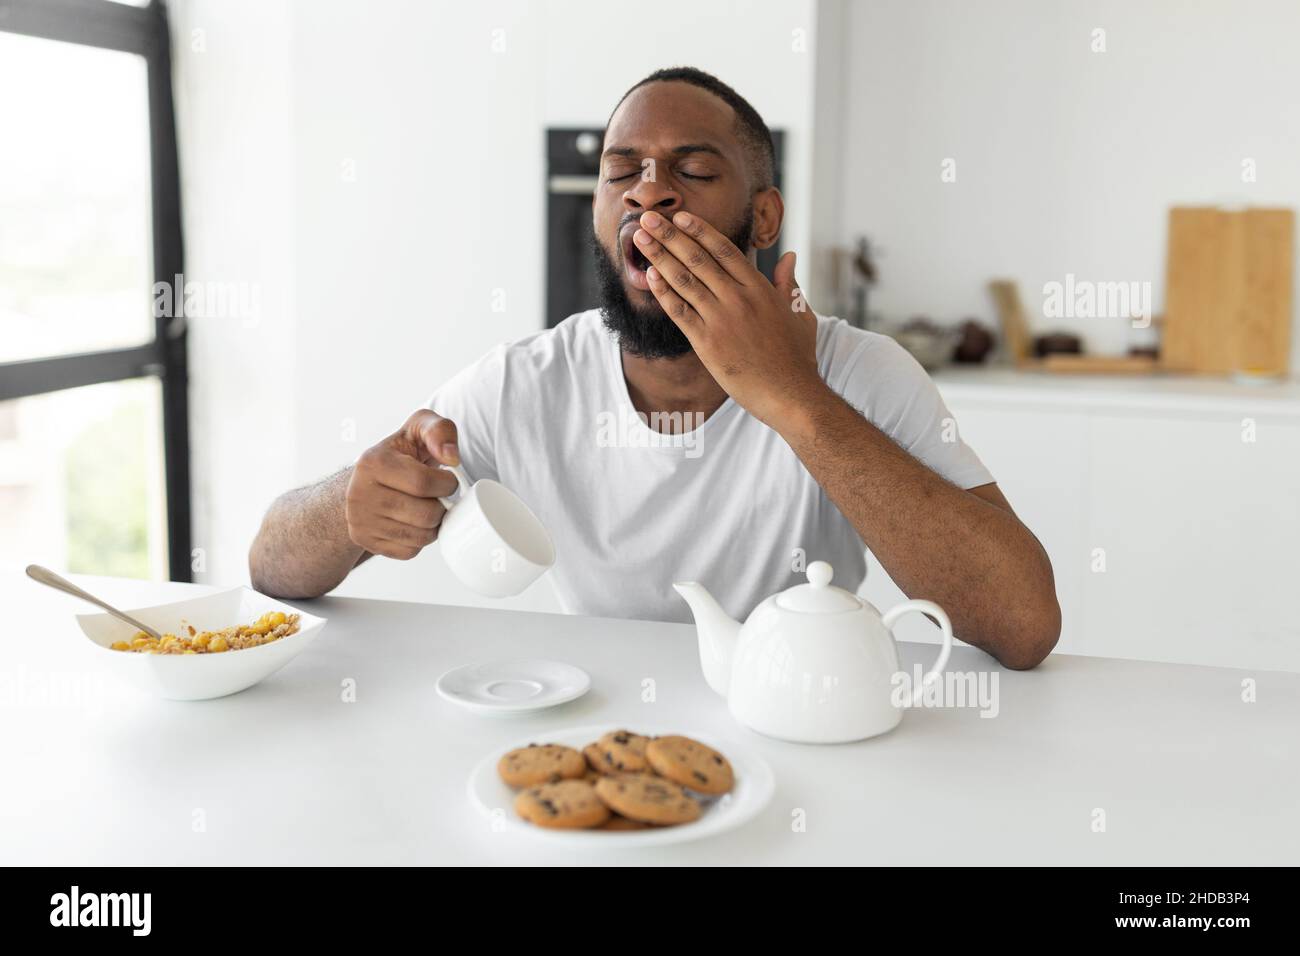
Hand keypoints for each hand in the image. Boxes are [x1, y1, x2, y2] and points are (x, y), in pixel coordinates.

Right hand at [345, 409, 460, 559]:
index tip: (447, 479)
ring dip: (434, 525)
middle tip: (438, 496)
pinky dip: (420, 540)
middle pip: (425, 515)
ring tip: (428, 507)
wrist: (367, 479)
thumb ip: (440, 430)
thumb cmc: (400, 454)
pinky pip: (409, 551)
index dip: (447, 484)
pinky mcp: (366, 541)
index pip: (424, 483)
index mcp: (372, 463)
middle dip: (442, 506)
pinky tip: (414, 521)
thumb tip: (452, 457)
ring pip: (420, 537)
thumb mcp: (418, 429)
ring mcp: (360, 521)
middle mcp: (359, 494)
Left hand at [634, 209, 823, 427]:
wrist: (790, 394)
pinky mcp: (707, 343)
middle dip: (669, 235)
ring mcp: (721, 319)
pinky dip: (663, 292)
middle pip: (697, 258)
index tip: (680, 216)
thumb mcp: (801, 314)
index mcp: (760, 288)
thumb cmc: (798, 358)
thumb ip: (790, 284)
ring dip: (659, 256)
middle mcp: (738, 298)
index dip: (699, 230)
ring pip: (684, 280)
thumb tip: (790, 257)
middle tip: (647, 217)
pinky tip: (649, 275)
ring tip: (640, 239)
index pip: (724, 250)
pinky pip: (679, 311)